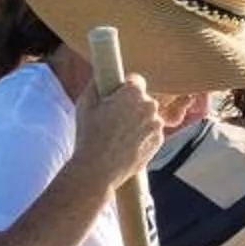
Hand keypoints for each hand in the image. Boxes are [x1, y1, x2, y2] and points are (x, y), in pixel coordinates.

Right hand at [68, 69, 170, 192]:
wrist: (98, 169)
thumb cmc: (90, 136)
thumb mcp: (85, 103)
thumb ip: (95, 83)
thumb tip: (100, 75)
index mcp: (133, 93)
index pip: (136, 80)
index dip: (124, 88)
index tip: (116, 97)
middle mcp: (150, 106)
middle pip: (142, 99)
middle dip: (131, 105)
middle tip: (114, 118)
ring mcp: (157, 125)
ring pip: (148, 116)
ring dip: (138, 121)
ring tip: (119, 135)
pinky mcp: (159, 141)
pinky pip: (151, 132)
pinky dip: (142, 136)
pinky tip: (126, 144)